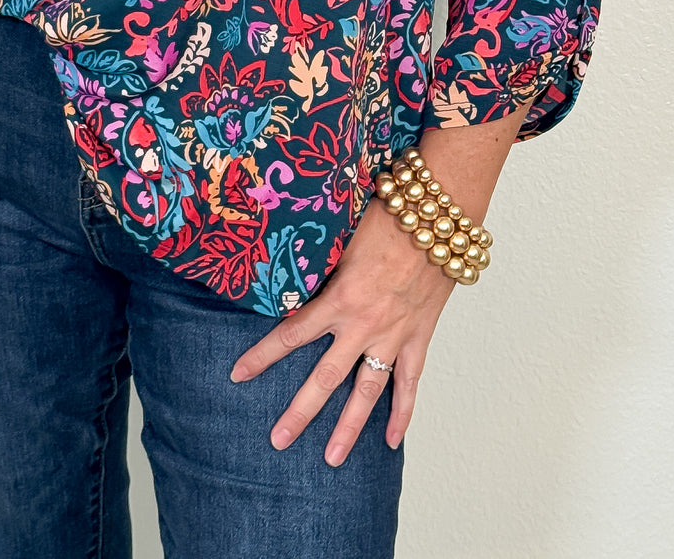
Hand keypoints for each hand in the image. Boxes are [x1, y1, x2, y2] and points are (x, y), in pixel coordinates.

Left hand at [229, 196, 454, 464]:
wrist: (437, 215)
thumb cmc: (386, 215)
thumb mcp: (342, 236)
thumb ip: (319, 263)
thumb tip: (290, 270)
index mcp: (339, 298)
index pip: (291, 335)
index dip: (262, 356)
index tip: (237, 375)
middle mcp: (363, 325)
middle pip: (325, 378)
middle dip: (299, 411)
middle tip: (278, 440)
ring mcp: (393, 336)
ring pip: (367, 392)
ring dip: (349, 428)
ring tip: (332, 458)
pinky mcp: (419, 337)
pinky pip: (410, 382)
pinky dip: (403, 412)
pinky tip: (392, 441)